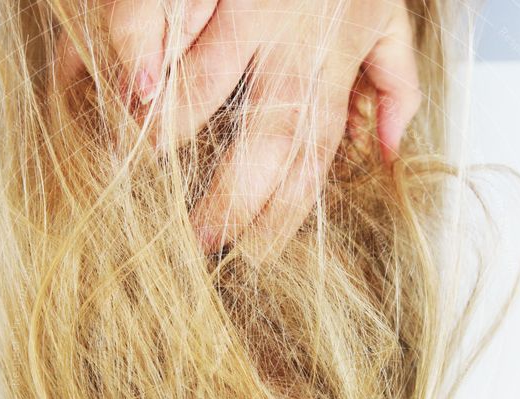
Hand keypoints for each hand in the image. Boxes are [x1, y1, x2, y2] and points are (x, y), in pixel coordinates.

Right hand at [60, 1, 420, 257]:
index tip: (257, 253)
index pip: (314, 157)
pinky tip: (127, 87)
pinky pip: (156, 15)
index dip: (283, 215)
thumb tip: (390, 147)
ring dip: (170, 131)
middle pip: (268, 139)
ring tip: (144, 168)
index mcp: (335, 56)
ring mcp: (250, 2)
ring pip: (205, 81)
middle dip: (230, 201)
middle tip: (196, 241)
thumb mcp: (383, 10)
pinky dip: (133, 47)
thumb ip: (392, 77)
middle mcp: (296, 39)